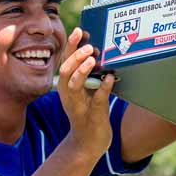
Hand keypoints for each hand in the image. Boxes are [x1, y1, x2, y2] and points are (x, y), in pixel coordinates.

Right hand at [57, 27, 114, 159]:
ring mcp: (79, 106)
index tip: (79, 31)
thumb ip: (90, 74)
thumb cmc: (89, 112)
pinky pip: (96, 100)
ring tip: (93, 58)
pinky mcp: (91, 116)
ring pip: (74, 85)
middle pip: (65, 71)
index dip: (71, 46)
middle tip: (89, 46)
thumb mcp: (88, 91)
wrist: (88, 144)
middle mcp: (69, 95)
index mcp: (67, 86)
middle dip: (75, 56)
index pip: (65, 62)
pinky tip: (109, 78)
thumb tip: (98, 51)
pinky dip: (102, 88)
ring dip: (82, 70)